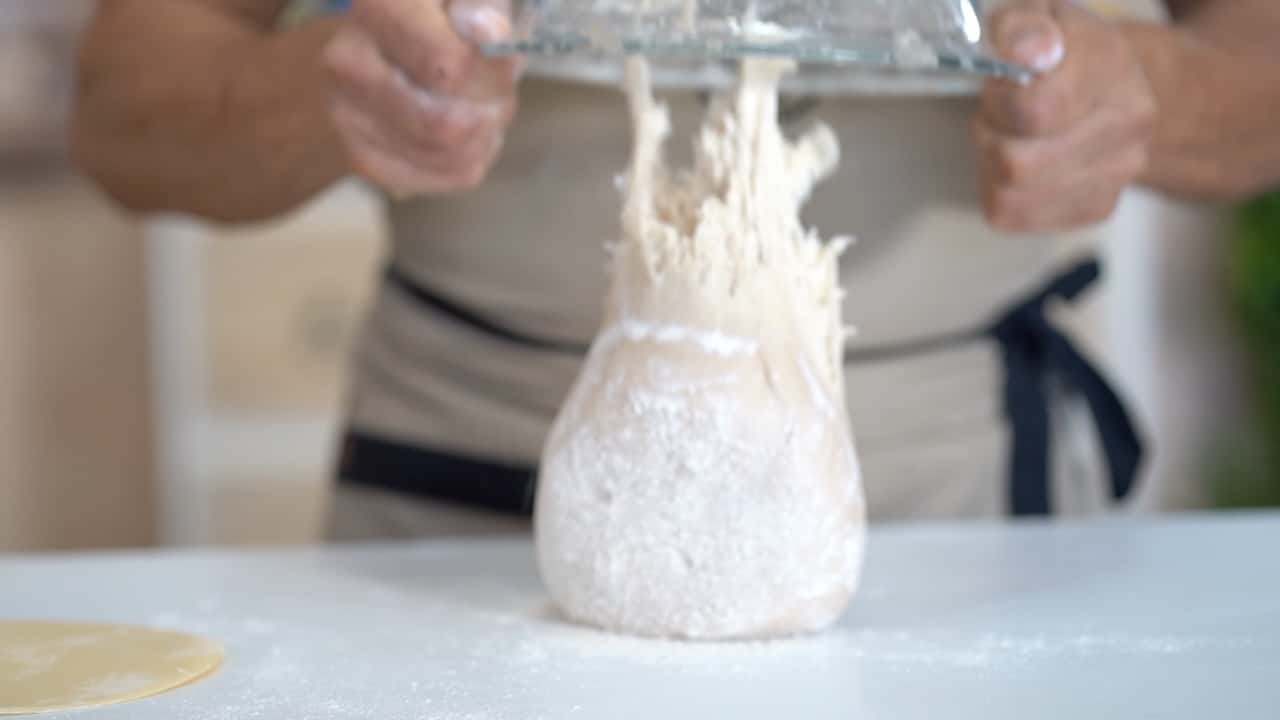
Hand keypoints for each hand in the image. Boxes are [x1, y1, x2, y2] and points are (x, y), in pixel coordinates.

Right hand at [324, 0, 519, 196]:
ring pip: (451, 155)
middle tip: (502, 88)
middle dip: (492, 109)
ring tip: (486, 106)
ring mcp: (348, 115)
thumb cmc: (440, 12)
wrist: (385, 41)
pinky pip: (444, 178)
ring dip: (486, 135)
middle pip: (446, 124)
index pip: (449, 67)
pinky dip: (472, 159)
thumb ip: (483, 4)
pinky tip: (470, 133)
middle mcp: (348, 63)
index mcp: (377, 9)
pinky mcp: (363, 157)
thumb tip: (488, 35)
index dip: (493, 71)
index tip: (504, 58)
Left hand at [975, 0, 1155, 231]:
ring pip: (1009, 196)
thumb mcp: (1037, 12)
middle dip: (990, 137)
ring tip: (1009, 136)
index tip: (1005, 82)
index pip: (1034, 110)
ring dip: (990, 166)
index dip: (1000, 99)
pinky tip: (1019, 164)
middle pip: (1016, 164)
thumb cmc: (1062, 47)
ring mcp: (1117, 176)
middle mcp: (1128, 131)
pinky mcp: (1094, 209)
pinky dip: (1000, 192)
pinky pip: (1014, 216)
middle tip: (999, 115)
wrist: (1111, 82)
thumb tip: (1028, 52)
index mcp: (1115, 72)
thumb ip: (1023, 24)